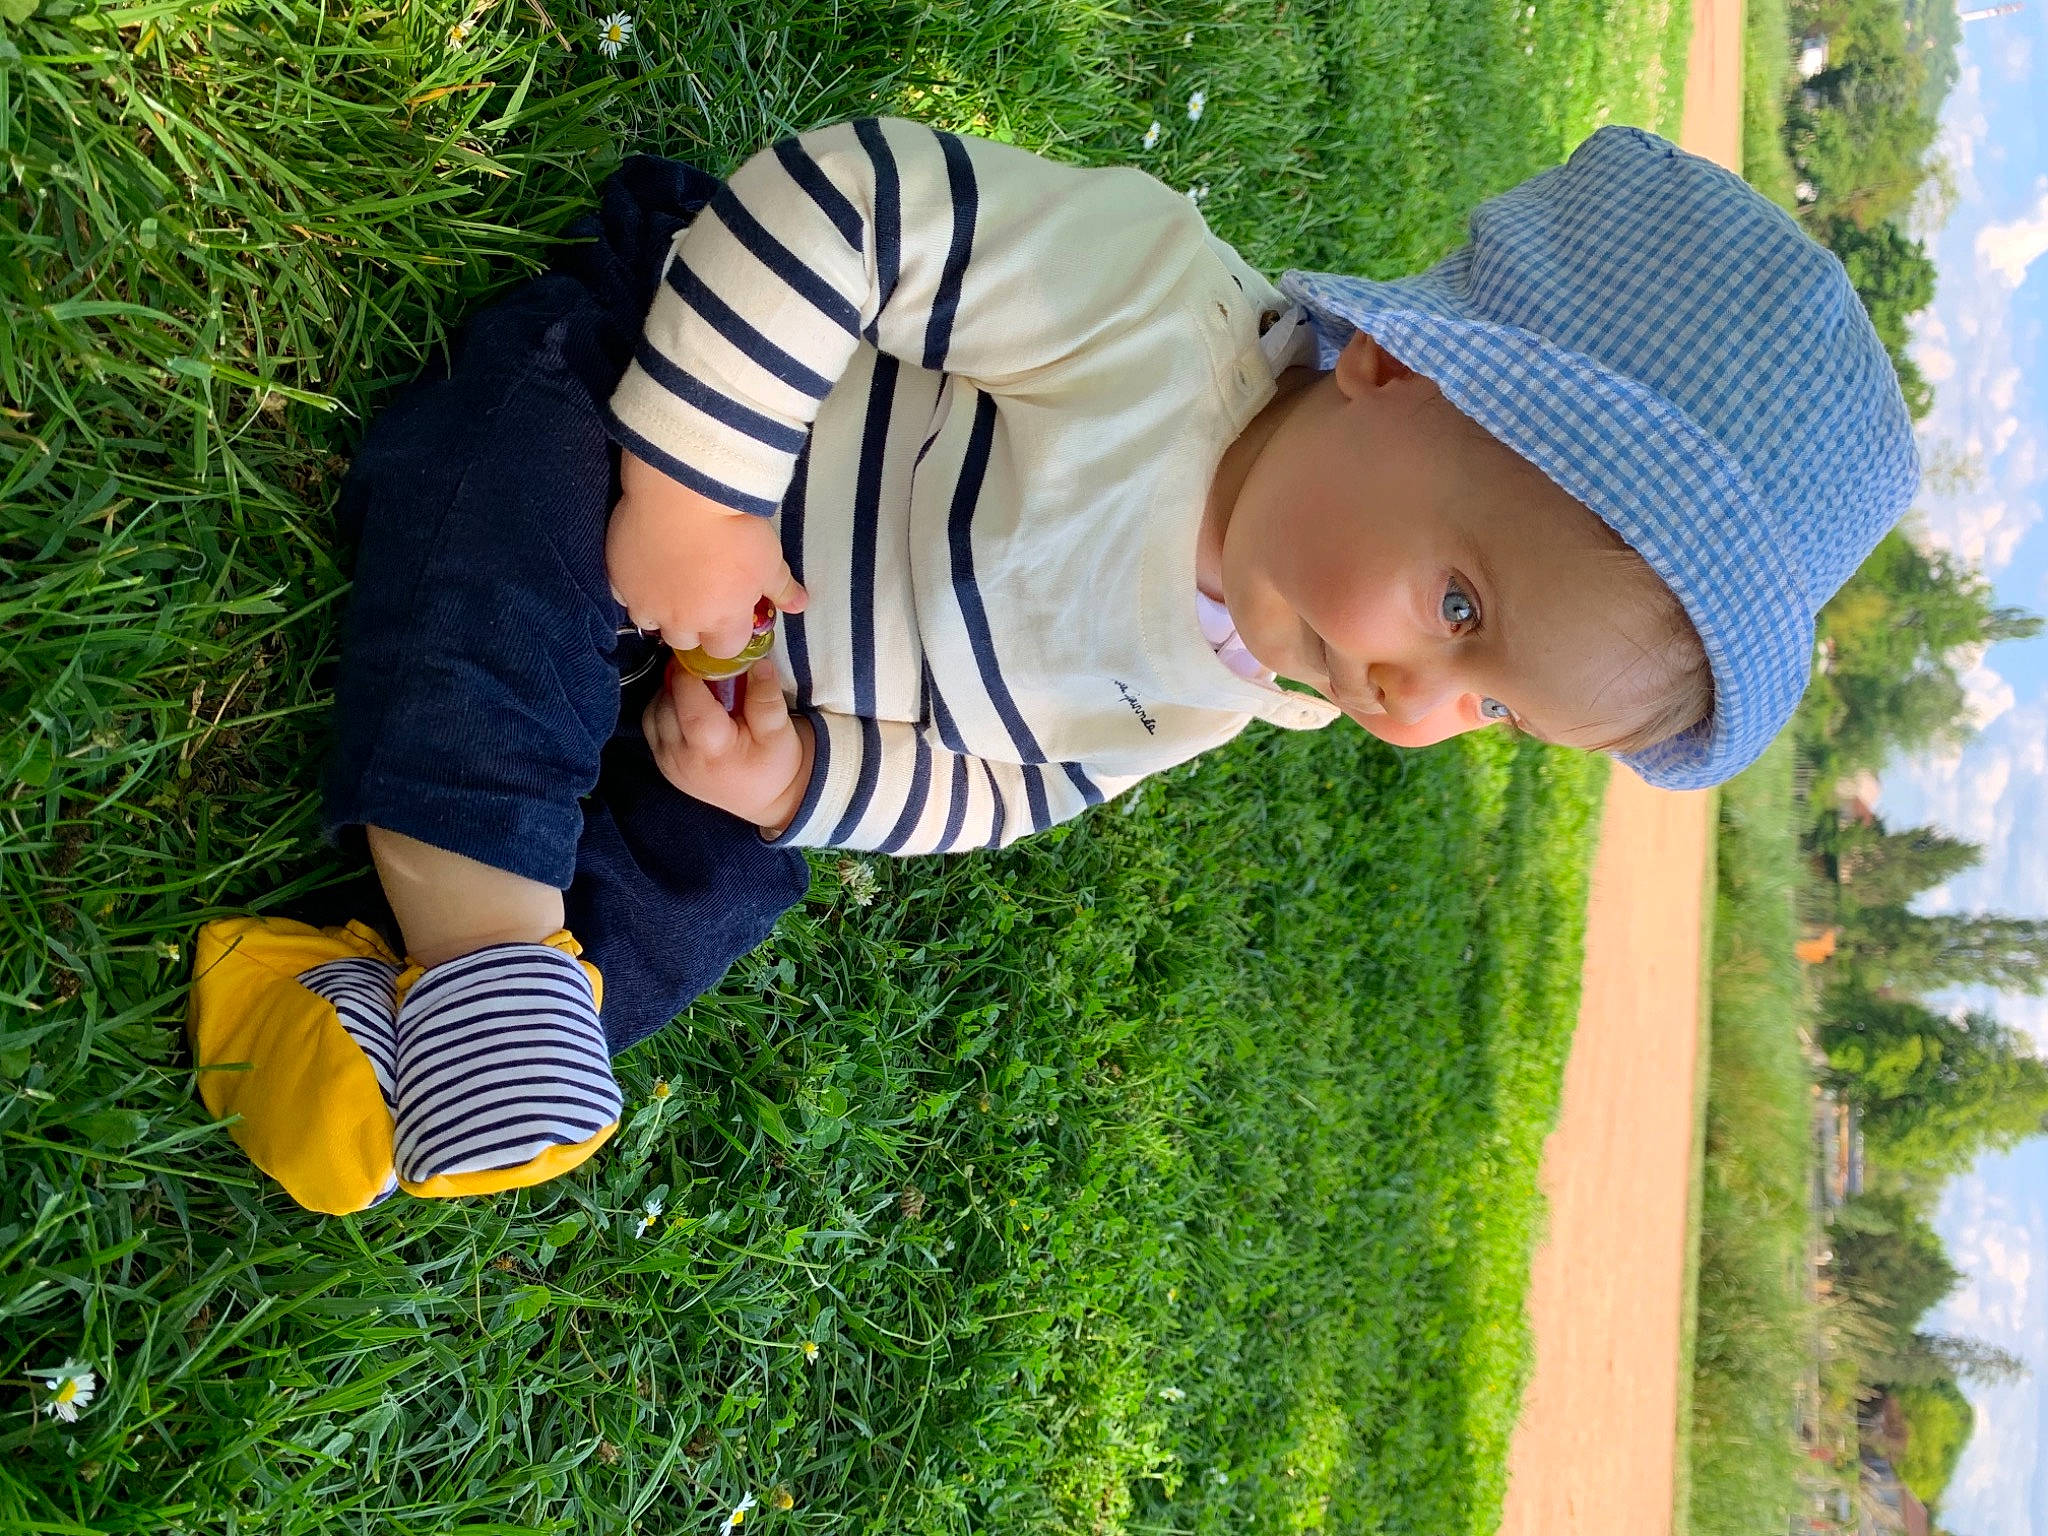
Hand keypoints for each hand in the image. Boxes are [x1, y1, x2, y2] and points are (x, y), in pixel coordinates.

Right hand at [608, 449, 807, 656]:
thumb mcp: (770, 559)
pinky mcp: (618, 577)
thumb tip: (801, 606)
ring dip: (661, 610)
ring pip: (650, 622)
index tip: (731, 613)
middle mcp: (680, 620)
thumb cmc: (734, 527)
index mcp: (721, 620)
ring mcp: (645, 601)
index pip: (726, 650)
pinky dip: (634, 586)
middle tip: (700, 595)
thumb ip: (782, 588)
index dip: (730, 634)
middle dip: (693, 626)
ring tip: (670, 584)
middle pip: (684, 641)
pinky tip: (644, 567)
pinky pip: (623, 594)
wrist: (683, 491)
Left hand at [643, 656, 813, 832]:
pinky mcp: (662, 762)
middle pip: (666, 704)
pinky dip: (664, 708)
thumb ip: (766, 698)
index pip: (687, 700)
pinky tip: (688, 704)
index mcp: (712, 748)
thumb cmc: (773, 764)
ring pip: (654, 712)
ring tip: (697, 687)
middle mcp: (682, 756)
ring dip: (670, 693)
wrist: (764, 798)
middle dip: (680, 680)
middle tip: (702, 668)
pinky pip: (652, 724)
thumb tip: (757, 664)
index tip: (701, 655)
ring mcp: (668, 762)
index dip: (688, 672)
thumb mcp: (779, 731)